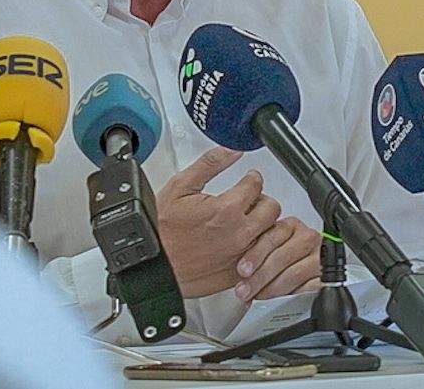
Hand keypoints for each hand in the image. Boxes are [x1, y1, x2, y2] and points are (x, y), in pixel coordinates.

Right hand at [154, 146, 284, 297]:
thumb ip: (210, 164)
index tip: (248, 179)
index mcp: (227, 209)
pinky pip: (260, 258)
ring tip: (246, 221)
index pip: (256, 184)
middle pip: (271, 209)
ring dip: (262, 224)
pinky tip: (241, 243)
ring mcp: (240, 256)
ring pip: (270, 234)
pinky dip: (256, 248)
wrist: (152, 265)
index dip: (252, 178)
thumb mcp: (181, 186)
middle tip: (249, 199)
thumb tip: (232, 150)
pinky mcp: (236, 274)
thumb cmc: (162, 229)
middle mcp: (238, 234)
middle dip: (261, 199)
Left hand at [235, 216, 321, 302]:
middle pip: (282, 256)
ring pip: (293, 274)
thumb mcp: (267, 247)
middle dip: (260, 276)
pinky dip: (290, 296)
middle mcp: (307, 238)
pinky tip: (277, 300)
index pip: (272, 237)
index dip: (255, 255)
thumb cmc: (277, 257)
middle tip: (244, 290)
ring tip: (256, 296)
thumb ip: (256, 249)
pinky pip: (308, 288)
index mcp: (291, 226)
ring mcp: (318, 257)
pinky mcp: (325, 277)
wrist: (306, 269)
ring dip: (272, 288)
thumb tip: (237, 267)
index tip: (242, 270)